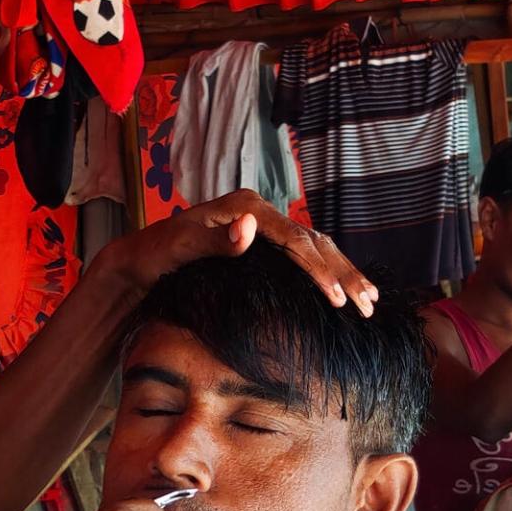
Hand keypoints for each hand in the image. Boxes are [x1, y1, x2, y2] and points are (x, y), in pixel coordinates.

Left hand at [105, 190, 376, 313]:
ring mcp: (262, 225)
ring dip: (343, 273)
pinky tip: (345, 290)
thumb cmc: (156, 253)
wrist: (141, 257)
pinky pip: (304, 255)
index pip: (293, 239)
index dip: (318, 269)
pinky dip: (328, 272)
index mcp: (245, 207)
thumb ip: (216, 240)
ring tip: (370, 300)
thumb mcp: (180, 247)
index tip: (337, 297)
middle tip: (368, 303)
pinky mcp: (262, 242)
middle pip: (312, 241)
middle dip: (343, 273)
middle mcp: (259, 211)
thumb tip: (249, 227)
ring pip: (315, 247)